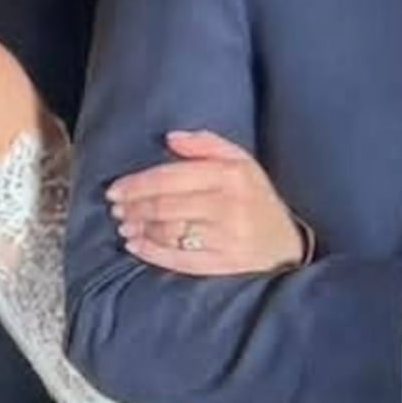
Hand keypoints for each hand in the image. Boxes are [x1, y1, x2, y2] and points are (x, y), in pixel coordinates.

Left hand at [109, 131, 306, 275]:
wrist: (287, 244)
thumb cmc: (256, 199)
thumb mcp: (241, 162)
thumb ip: (206, 144)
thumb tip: (169, 138)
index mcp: (230, 175)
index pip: (171, 177)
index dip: (137, 184)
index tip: (115, 189)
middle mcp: (228, 206)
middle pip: (165, 206)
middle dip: (133, 207)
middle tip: (115, 208)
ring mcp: (226, 238)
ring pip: (169, 232)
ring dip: (139, 229)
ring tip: (124, 225)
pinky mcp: (224, 264)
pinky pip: (179, 259)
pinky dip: (152, 253)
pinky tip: (136, 246)